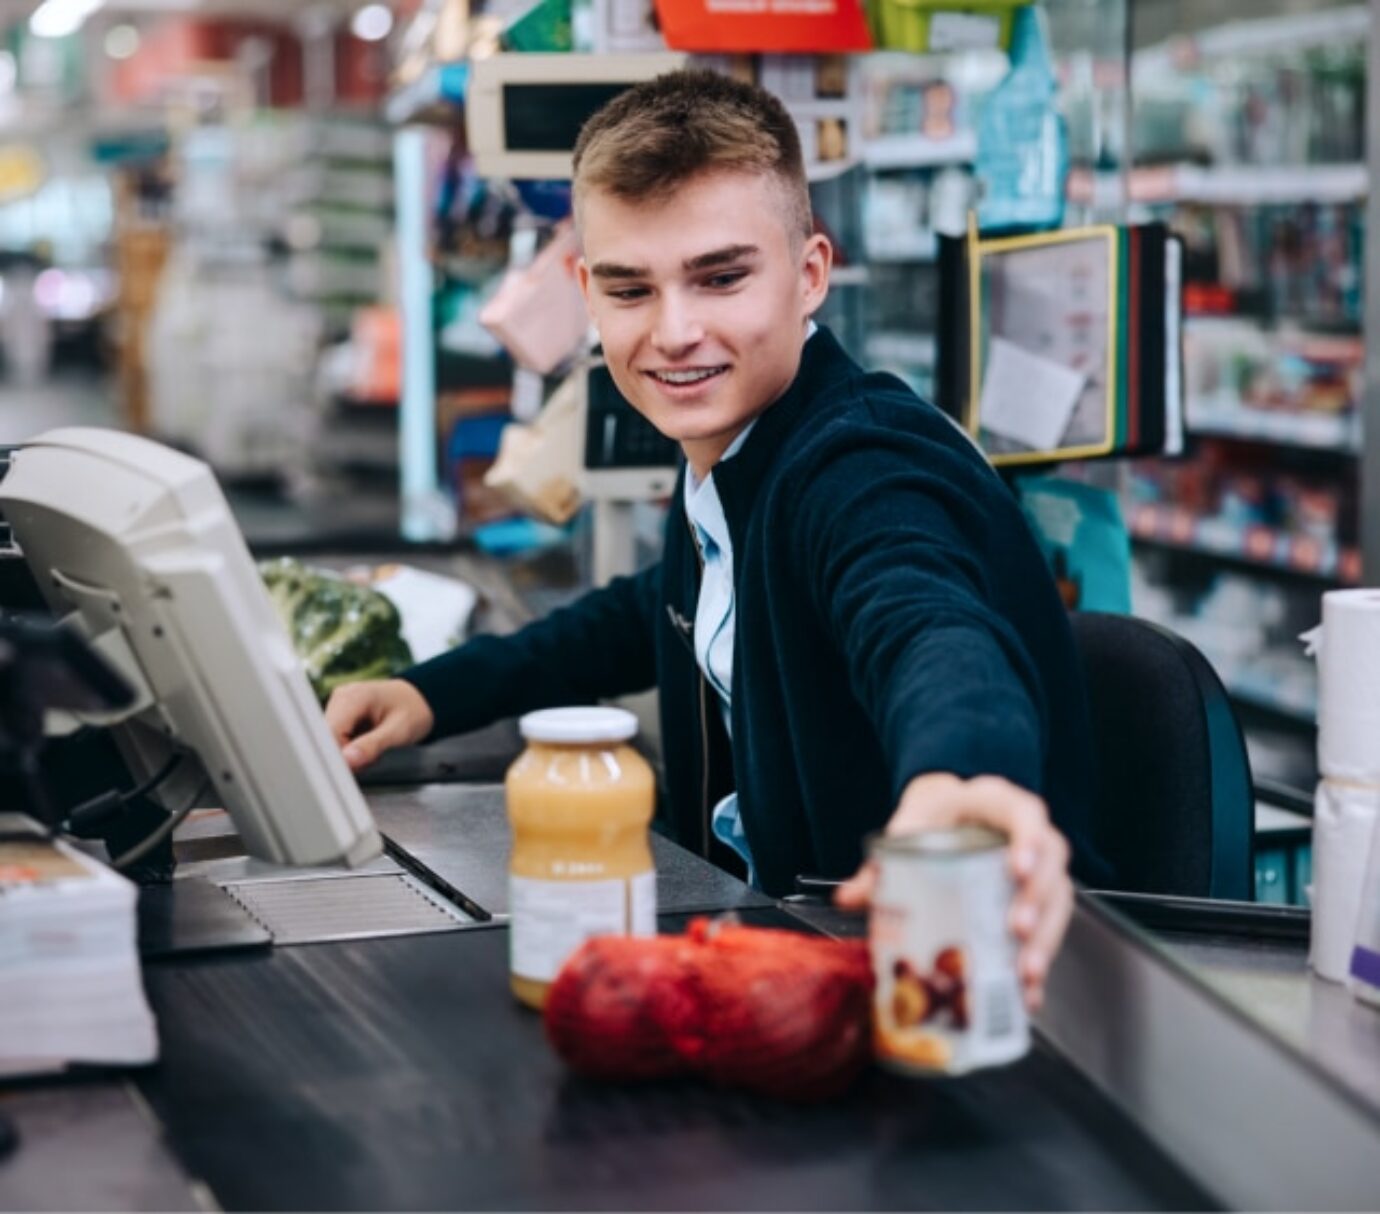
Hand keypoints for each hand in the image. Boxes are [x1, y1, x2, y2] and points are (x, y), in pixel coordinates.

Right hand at [324, 679, 434, 771]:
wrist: (419, 700)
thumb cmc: (413, 710)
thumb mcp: (398, 731)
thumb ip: (372, 746)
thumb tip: (347, 760)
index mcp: (353, 697)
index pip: (329, 733)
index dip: (336, 756)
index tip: (351, 770)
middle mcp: (340, 698)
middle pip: (327, 739)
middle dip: (346, 757)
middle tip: (371, 758)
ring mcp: (338, 706)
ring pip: (330, 743)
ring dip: (349, 755)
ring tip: (372, 749)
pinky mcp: (339, 716)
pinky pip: (336, 740)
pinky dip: (351, 750)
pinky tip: (365, 746)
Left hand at [835, 772, 1072, 1011]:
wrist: (941, 819)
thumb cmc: (929, 823)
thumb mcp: (905, 832)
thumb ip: (878, 865)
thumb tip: (847, 898)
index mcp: (994, 804)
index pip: (1025, 812)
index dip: (1028, 840)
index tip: (1016, 870)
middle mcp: (1025, 833)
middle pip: (1052, 860)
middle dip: (1037, 899)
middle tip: (1017, 931)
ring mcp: (1037, 867)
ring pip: (1060, 898)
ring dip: (1046, 937)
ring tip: (1025, 972)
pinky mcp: (1038, 901)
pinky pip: (1051, 930)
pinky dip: (1041, 962)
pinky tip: (1028, 993)